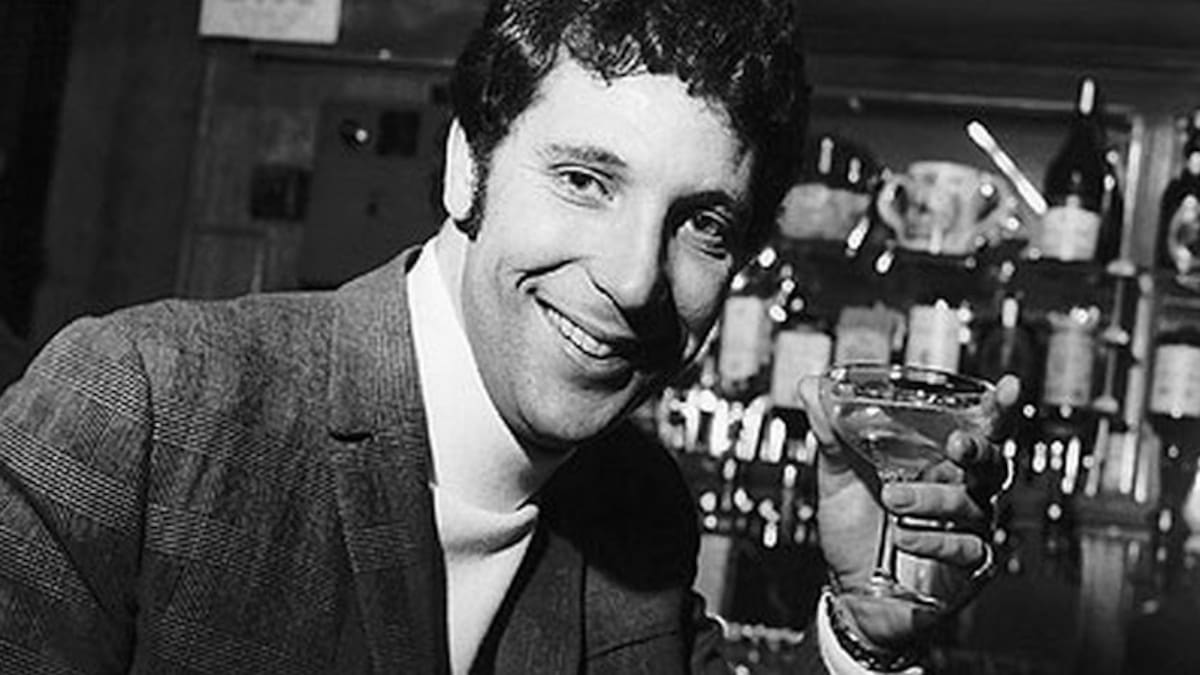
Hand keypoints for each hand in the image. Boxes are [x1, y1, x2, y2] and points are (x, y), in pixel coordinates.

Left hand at [799, 373, 1019, 651]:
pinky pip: (967, 549)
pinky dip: (935, 539)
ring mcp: (968, 530)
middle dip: (980, 449)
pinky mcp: (967, 568)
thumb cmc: (855, 529)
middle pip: (995, 463)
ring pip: (974, 504)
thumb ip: (829, 433)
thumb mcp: (837, 477)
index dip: (998, 408)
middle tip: (956, 444)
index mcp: (939, 461)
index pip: (979, 428)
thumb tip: (810, 387)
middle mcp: (962, 491)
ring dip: (934, 498)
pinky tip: (904, 536)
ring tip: (893, 500)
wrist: (849, 591)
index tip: (1008, 386)